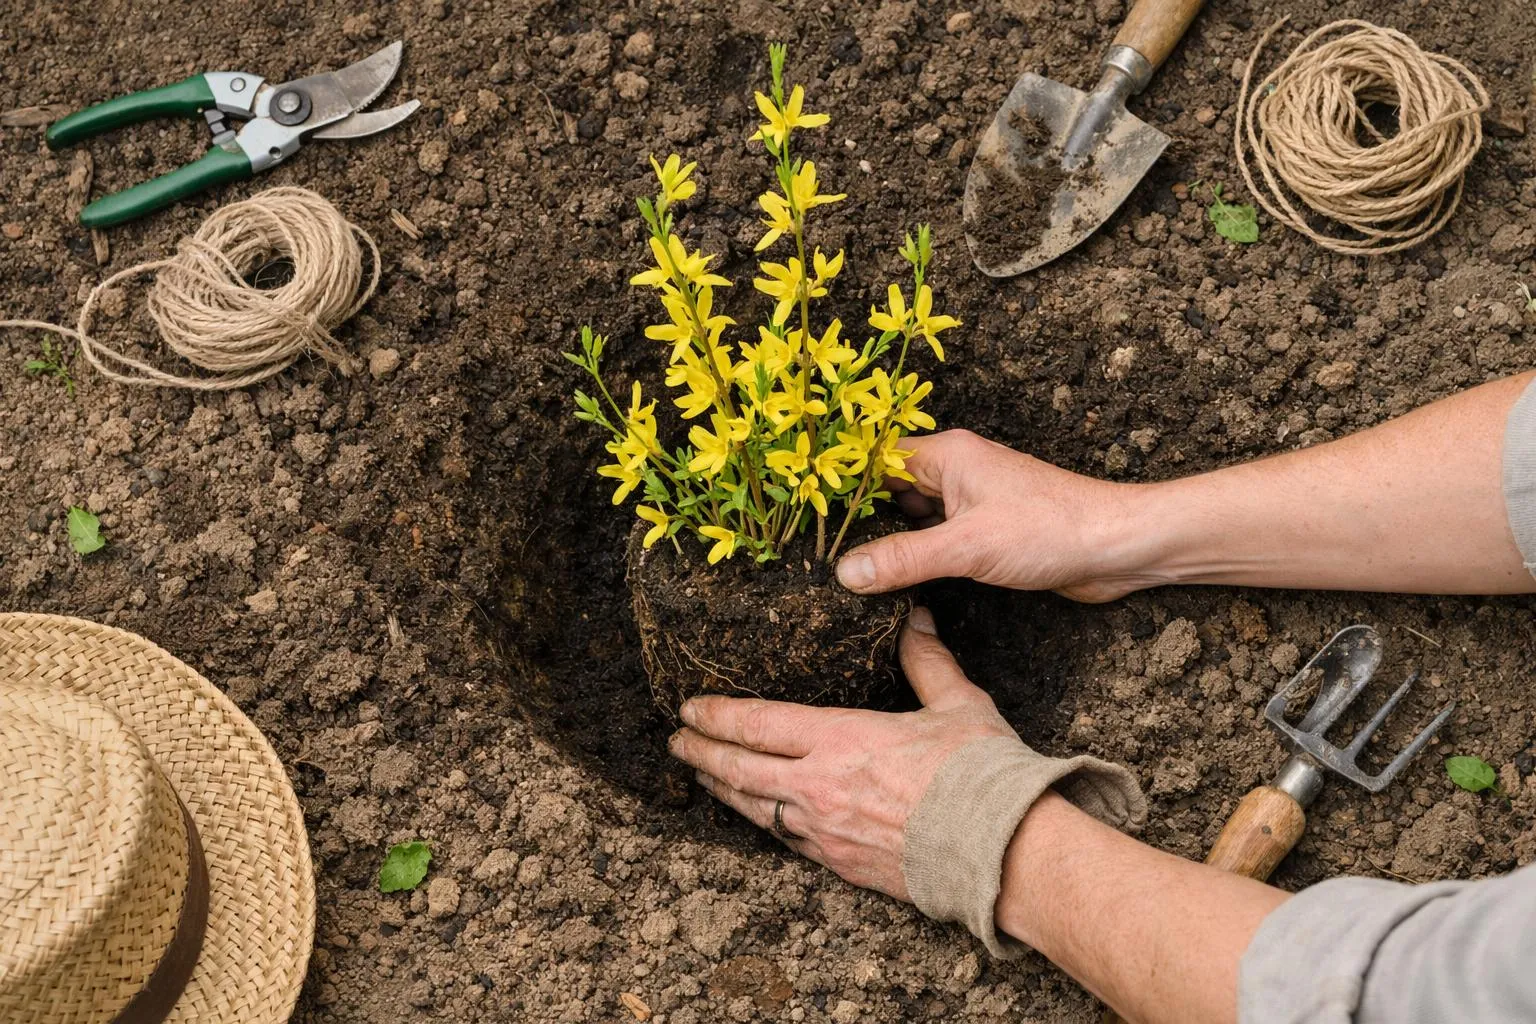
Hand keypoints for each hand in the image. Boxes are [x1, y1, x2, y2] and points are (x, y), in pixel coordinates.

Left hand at [667, 607, 1017, 898]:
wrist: (1001, 854)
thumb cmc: (980, 776)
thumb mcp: (956, 704)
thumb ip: (926, 660)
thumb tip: (915, 617)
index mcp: (842, 740)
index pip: (758, 723)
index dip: (717, 715)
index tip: (688, 707)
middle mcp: (819, 787)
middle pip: (740, 768)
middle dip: (701, 751)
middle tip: (675, 740)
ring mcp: (824, 831)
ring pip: (753, 808)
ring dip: (721, 787)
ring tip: (700, 774)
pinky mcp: (839, 865)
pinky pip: (784, 840)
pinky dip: (759, 822)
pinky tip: (754, 815)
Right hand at [833, 429, 1157, 601]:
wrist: (1118, 547)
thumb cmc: (1052, 530)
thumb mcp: (967, 547)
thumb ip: (904, 559)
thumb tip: (844, 572)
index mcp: (945, 455)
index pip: (871, 461)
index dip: (835, 485)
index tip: (797, 511)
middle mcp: (953, 472)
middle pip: (884, 491)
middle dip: (853, 518)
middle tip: (807, 549)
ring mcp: (968, 502)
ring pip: (908, 519)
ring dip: (884, 541)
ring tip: (835, 568)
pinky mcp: (984, 532)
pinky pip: (933, 540)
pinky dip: (912, 558)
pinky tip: (888, 583)